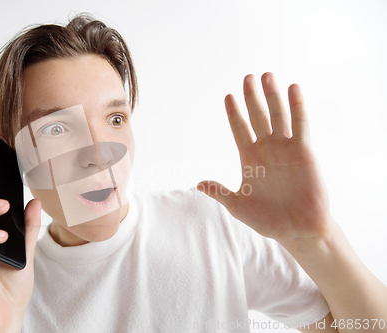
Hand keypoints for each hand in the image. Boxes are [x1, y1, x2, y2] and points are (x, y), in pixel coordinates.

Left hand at [198, 73, 331, 243]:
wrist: (297, 230)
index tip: (228, 96)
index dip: (234, 113)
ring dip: (272, 96)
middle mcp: (267, 149)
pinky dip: (297, 107)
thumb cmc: (268, 220)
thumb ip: (220, 192)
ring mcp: (286, 149)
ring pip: (277, 116)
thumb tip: (198, 184)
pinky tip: (293, 88)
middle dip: (252, 97)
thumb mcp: (238, 205)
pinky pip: (300, 125)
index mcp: (249, 158)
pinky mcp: (304, 152)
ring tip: (267, 75)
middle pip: (257, 116)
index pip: (240, 129)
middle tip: (247, 77)